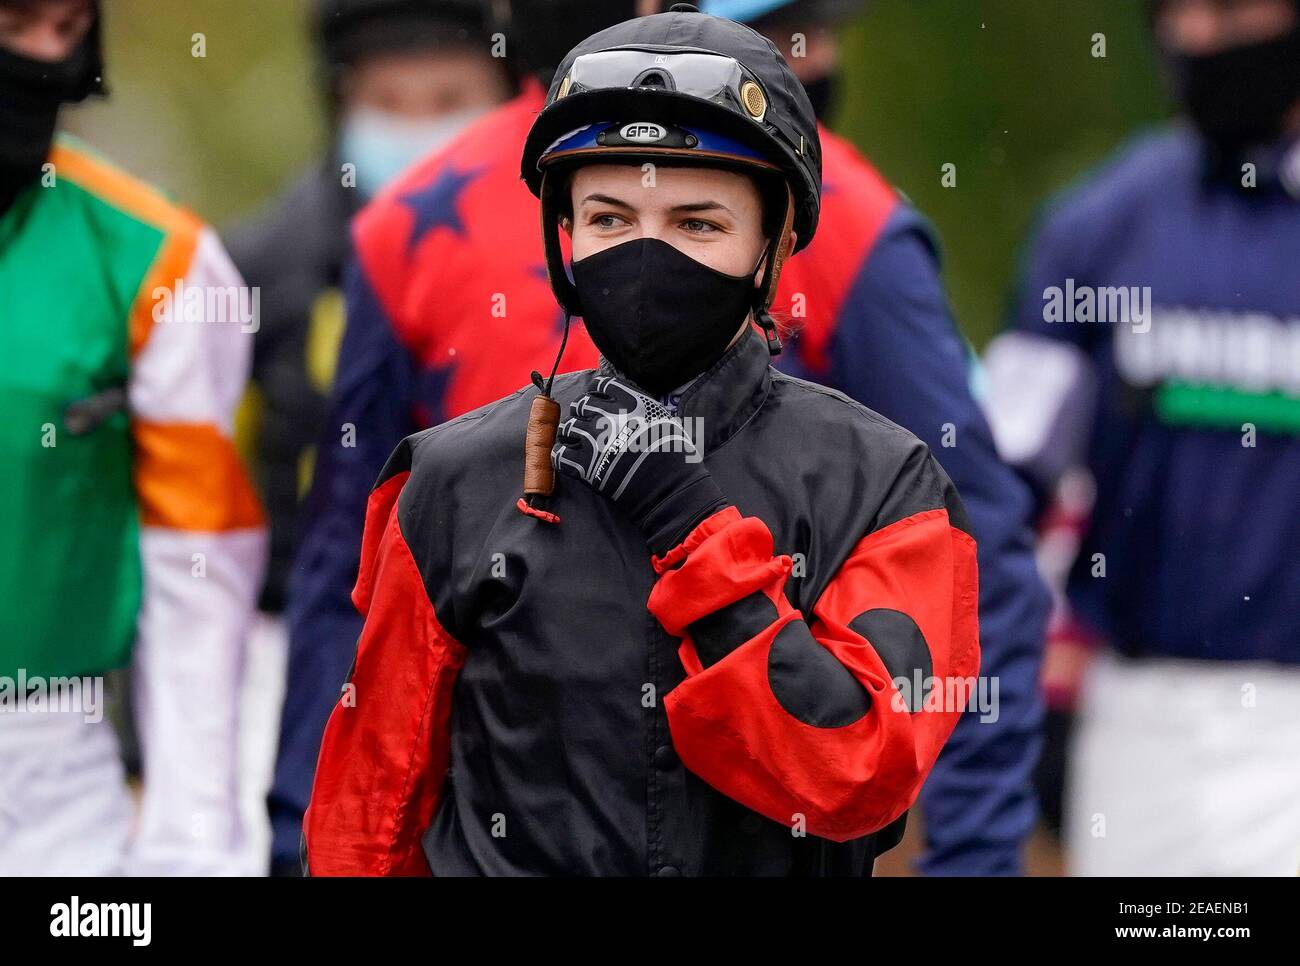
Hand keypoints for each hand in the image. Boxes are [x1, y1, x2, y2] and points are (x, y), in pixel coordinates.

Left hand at [552, 374, 728, 554]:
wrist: (670, 487)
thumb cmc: (675, 454)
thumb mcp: (664, 418)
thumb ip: (643, 406)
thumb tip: (630, 404)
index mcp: (629, 402)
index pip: (601, 385)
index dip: (599, 394)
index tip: (600, 403)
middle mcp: (608, 417)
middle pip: (581, 405)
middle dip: (584, 413)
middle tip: (589, 424)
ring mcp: (594, 440)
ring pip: (568, 428)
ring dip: (572, 434)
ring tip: (578, 442)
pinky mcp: (586, 465)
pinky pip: (561, 455)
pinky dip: (564, 456)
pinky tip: (572, 460)